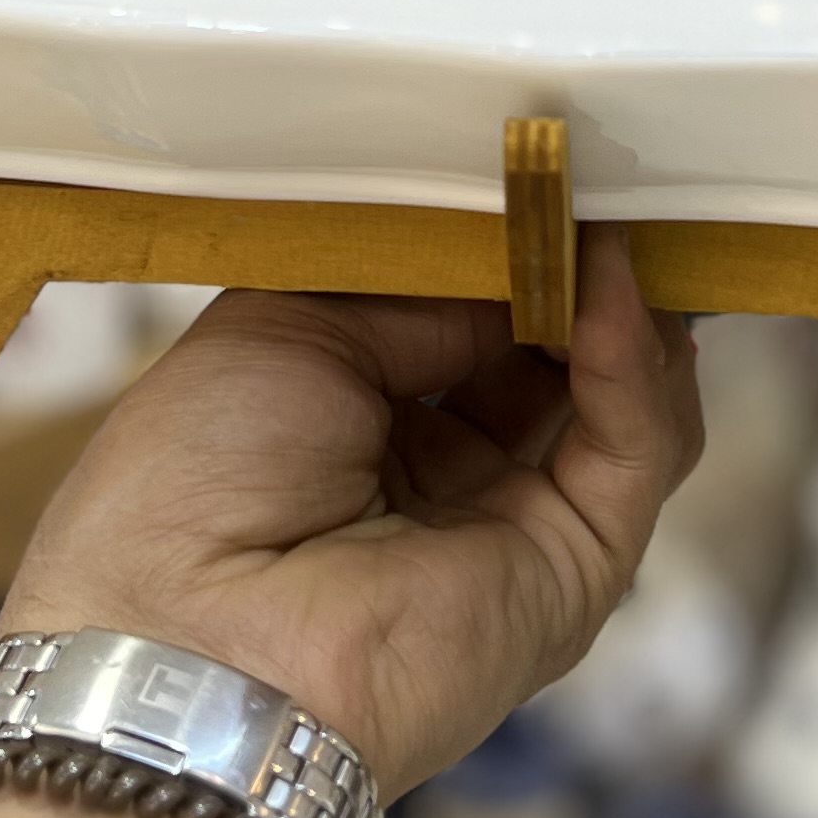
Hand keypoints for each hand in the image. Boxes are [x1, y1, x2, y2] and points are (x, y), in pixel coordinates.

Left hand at [0, 231, 703, 794]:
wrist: (184, 646)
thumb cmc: (186, 489)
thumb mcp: (287, 331)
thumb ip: (421, 289)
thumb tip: (525, 252)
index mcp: (360, 430)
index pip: (471, 324)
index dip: (509, 252)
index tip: (537, 170)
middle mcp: (445, 485)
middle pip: (555, 358)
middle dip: (583, 268)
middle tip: (605, 172)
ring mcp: (516, 530)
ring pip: (618, 401)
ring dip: (623, 301)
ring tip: (616, 209)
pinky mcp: (574, 571)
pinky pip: (632, 447)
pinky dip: (632, 356)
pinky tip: (608, 281)